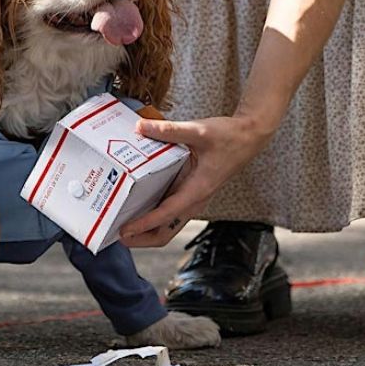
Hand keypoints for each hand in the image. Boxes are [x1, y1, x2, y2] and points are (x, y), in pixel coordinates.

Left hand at [119, 113, 271, 247]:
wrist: (248, 137)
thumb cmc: (228, 136)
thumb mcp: (198, 130)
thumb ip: (168, 130)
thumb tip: (140, 127)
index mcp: (198, 189)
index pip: (167, 214)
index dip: (144, 224)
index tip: (124, 230)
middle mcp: (195, 199)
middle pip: (166, 231)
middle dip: (141, 238)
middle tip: (116, 234)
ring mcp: (193, 198)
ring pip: (167, 224)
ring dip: (146, 229)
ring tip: (120, 224)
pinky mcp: (190, 191)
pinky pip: (170, 210)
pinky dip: (153, 214)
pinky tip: (136, 203)